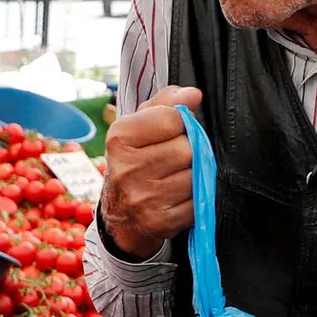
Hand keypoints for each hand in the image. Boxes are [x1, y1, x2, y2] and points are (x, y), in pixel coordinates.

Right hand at [100, 85, 201, 257]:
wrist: (120, 217)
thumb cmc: (134, 163)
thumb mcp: (139, 128)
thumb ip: (166, 103)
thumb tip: (193, 94)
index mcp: (119, 138)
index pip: (171, 118)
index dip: (180, 123)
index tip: (171, 132)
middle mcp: (126, 168)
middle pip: (186, 149)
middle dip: (187, 152)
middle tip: (173, 160)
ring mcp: (142, 198)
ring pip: (195, 176)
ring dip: (192, 177)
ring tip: (174, 179)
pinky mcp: (159, 222)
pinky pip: (197, 203)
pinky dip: (193, 201)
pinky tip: (176, 199)